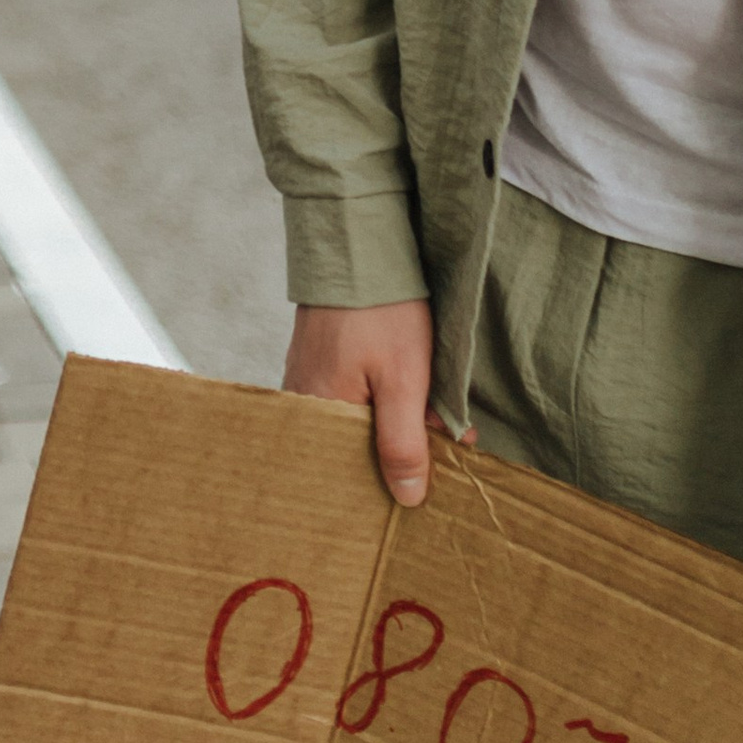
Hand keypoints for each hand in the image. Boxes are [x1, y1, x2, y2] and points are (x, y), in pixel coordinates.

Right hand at [283, 297, 436, 508]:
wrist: (359, 243)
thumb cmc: (381, 312)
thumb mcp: (404, 380)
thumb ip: (403, 443)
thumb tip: (407, 499)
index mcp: (319, 415)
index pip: (350, 473)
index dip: (390, 481)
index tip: (430, 483)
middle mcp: (303, 401)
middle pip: (351, 448)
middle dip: (395, 451)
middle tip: (439, 446)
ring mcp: (307, 377)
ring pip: (353, 421)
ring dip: (390, 424)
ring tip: (428, 419)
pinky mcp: (317, 358)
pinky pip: (347, 398)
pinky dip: (377, 401)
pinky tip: (405, 394)